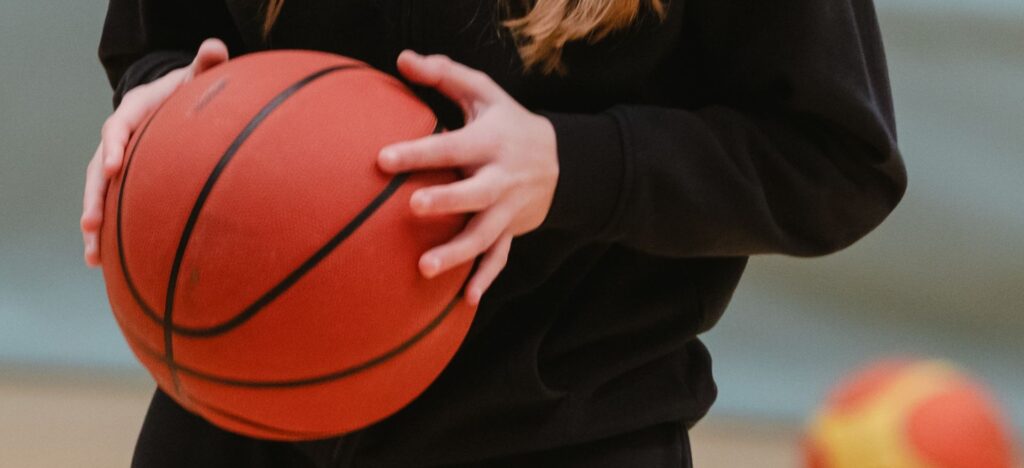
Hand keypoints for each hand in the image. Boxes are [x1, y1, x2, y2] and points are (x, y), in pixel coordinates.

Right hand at [81, 39, 228, 266]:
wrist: (170, 101)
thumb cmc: (185, 91)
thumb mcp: (194, 76)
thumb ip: (205, 65)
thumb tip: (216, 48)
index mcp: (132, 113)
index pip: (117, 128)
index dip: (114, 146)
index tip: (114, 166)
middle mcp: (116, 141)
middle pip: (98, 171)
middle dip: (94, 199)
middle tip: (92, 224)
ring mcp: (116, 164)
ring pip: (99, 196)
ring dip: (94, 225)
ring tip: (93, 257)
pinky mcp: (124, 183)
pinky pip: (111, 208)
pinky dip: (106, 235)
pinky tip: (102, 264)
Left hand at [378, 50, 558, 305]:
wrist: (561, 161)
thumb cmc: (507, 122)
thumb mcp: (484, 92)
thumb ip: (444, 74)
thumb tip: (401, 59)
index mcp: (490, 141)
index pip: (452, 145)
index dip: (419, 151)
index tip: (383, 158)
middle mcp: (502, 177)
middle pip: (476, 192)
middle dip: (447, 201)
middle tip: (414, 207)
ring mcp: (508, 209)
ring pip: (485, 234)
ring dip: (458, 253)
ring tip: (425, 268)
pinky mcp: (510, 231)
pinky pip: (500, 258)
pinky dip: (485, 279)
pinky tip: (465, 301)